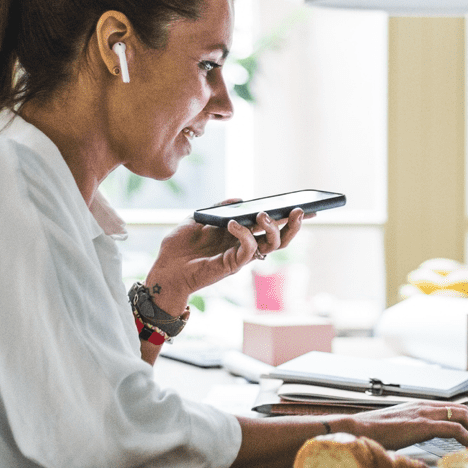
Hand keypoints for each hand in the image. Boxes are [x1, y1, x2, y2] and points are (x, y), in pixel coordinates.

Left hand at [144, 204, 305, 314]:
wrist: (163, 269)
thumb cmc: (179, 247)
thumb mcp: (198, 218)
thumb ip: (219, 209)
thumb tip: (239, 198)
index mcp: (240, 236)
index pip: (270, 227)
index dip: (288, 218)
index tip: (304, 205)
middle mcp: (244, 247)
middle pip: (280, 239)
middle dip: (293, 225)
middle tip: (299, 210)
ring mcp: (239, 257)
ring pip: (271, 247)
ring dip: (272, 229)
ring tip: (263, 214)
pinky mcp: (230, 265)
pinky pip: (248, 250)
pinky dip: (245, 234)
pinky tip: (234, 223)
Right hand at [344, 401, 467, 452]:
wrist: (355, 430)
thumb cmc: (370, 434)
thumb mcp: (395, 433)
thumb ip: (408, 435)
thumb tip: (415, 453)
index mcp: (418, 407)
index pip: (451, 408)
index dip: (467, 422)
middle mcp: (423, 406)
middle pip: (463, 409)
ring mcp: (423, 413)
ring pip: (463, 416)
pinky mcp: (423, 424)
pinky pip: (454, 429)